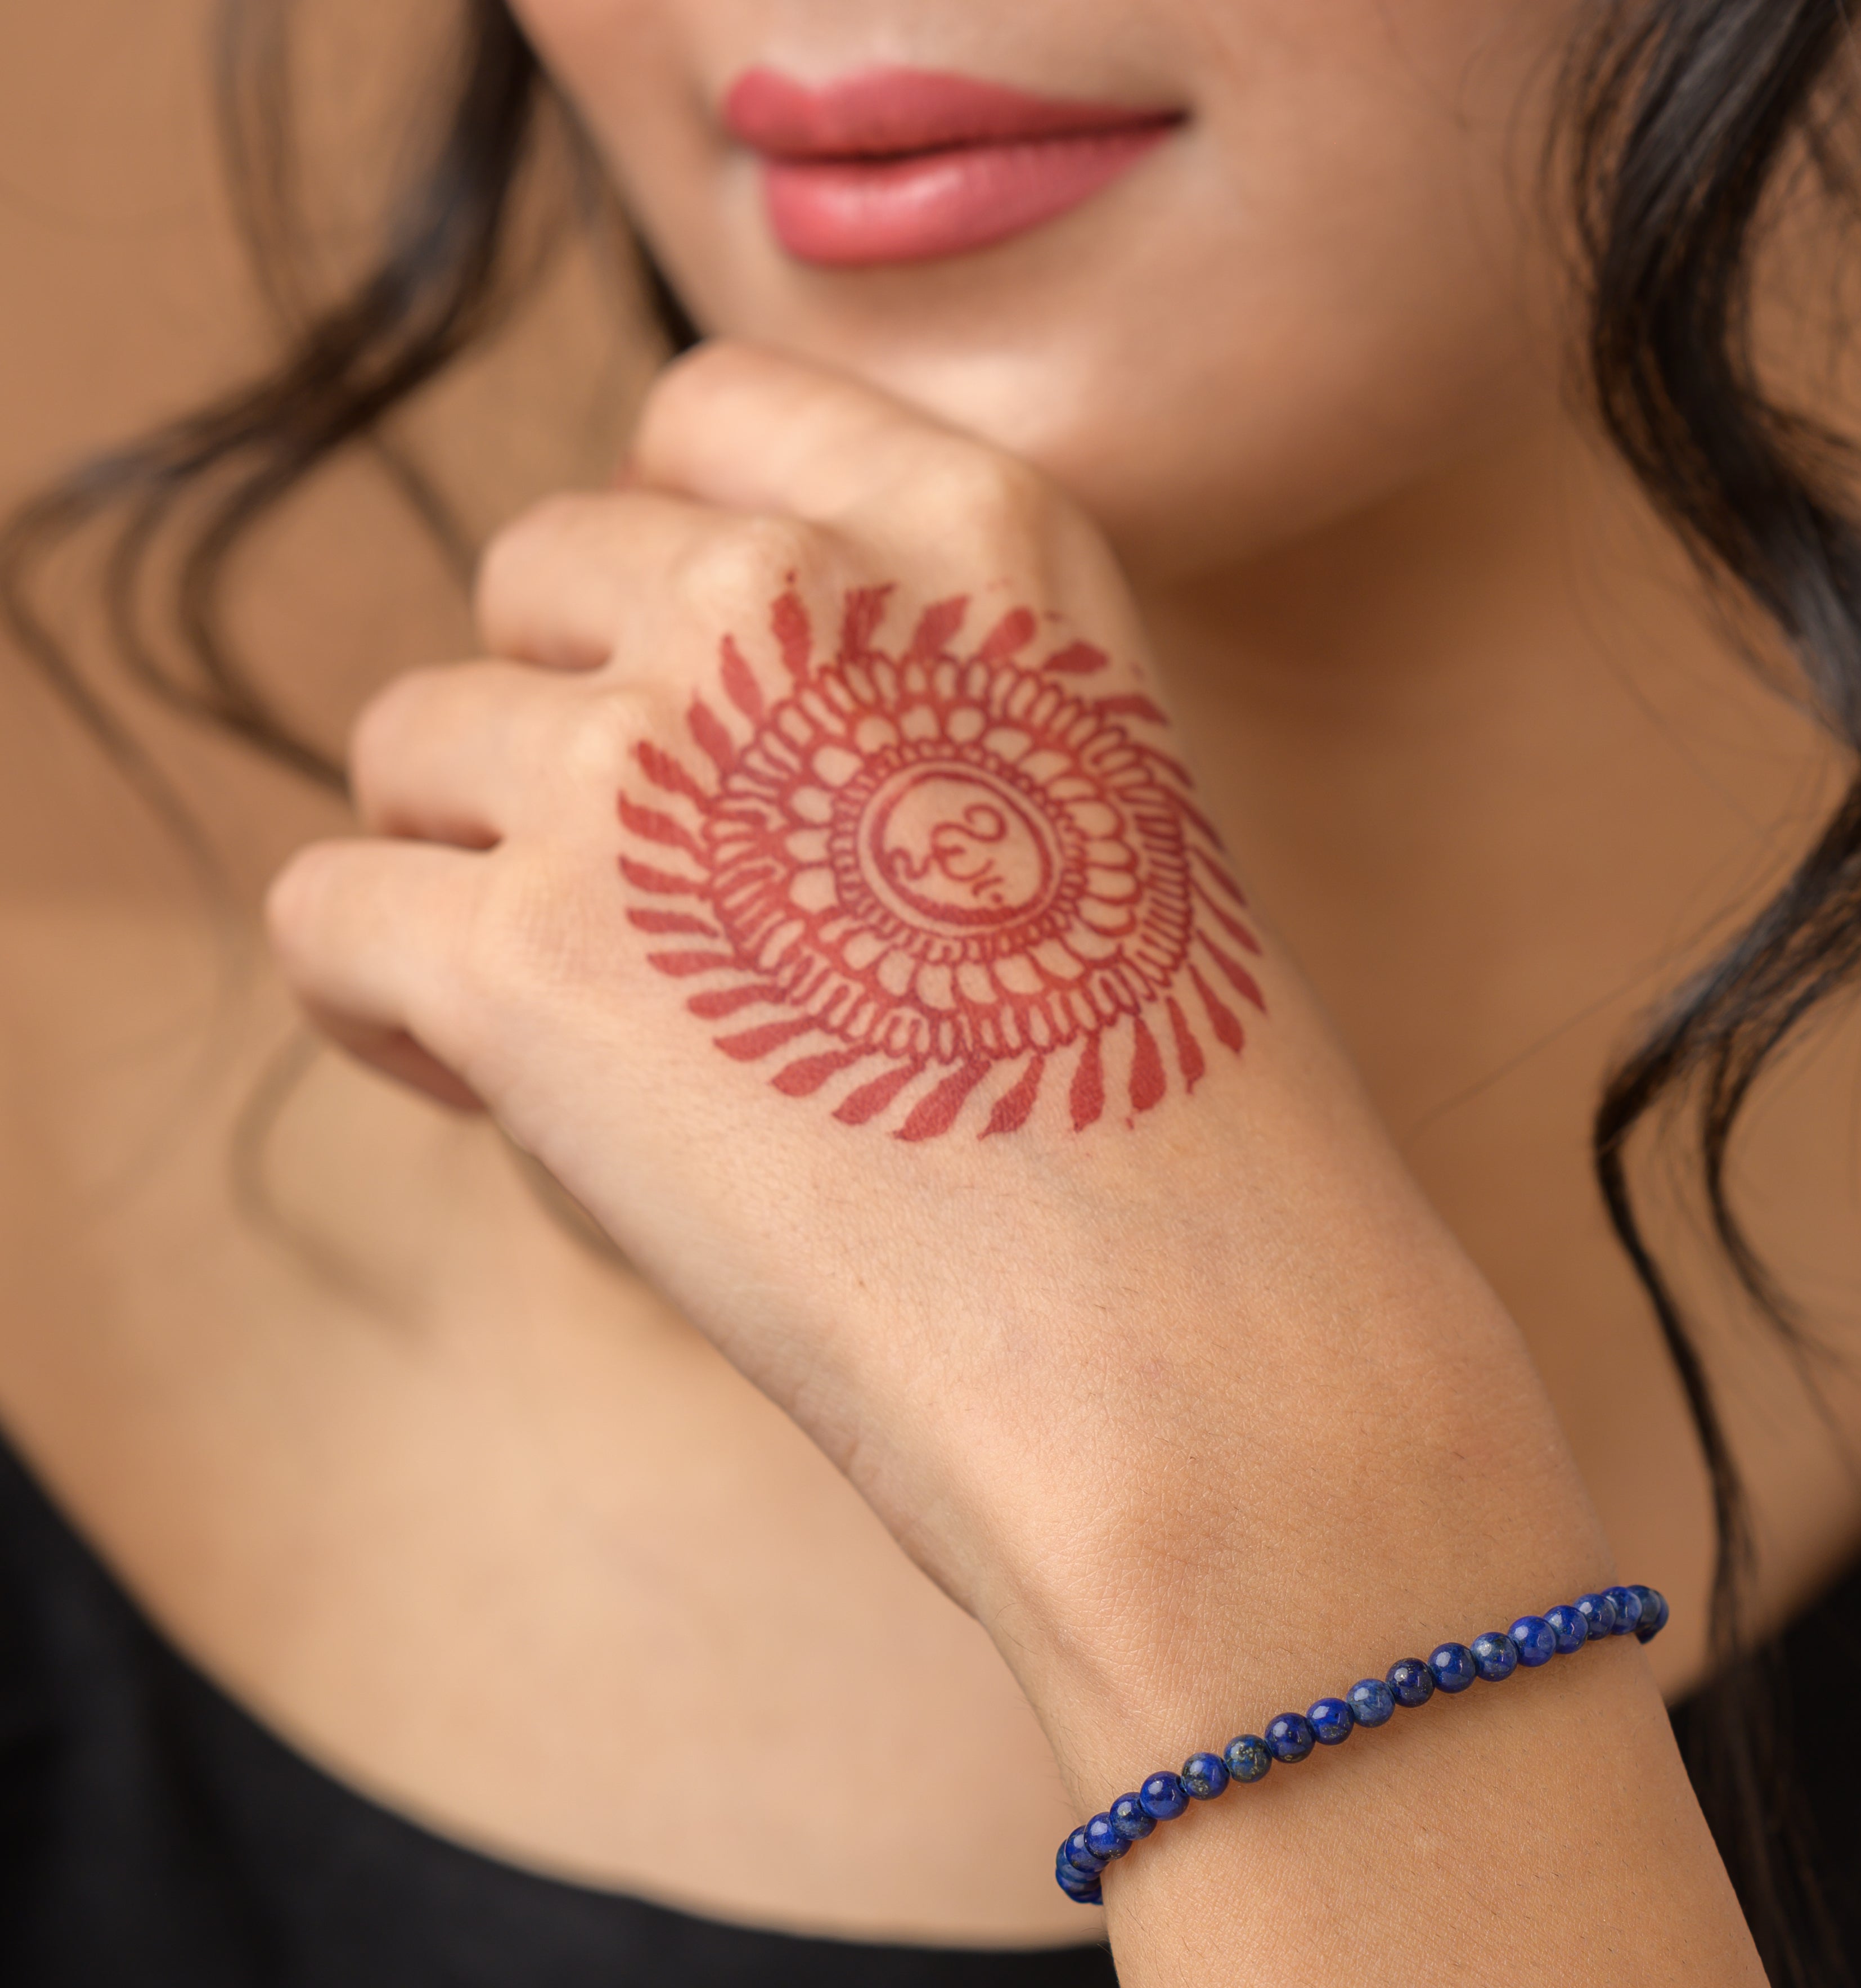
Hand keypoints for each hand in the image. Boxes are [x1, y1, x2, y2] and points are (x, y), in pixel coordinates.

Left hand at [266, 346, 1534, 1749]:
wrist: (1190, 1350)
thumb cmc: (1179, 1146)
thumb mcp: (1109, 815)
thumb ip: (918, 717)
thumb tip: (706, 763)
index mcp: (979, 538)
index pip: (708, 420)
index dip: (668, 584)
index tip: (715, 727)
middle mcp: (787, 602)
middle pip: (534, 584)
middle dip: (567, 737)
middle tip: (668, 932)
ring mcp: (636, 772)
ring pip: (411, 745)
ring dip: (472, 876)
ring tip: (599, 1043)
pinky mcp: (518, 959)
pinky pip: (326, 912)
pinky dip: (376, 1006)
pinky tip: (488, 1091)